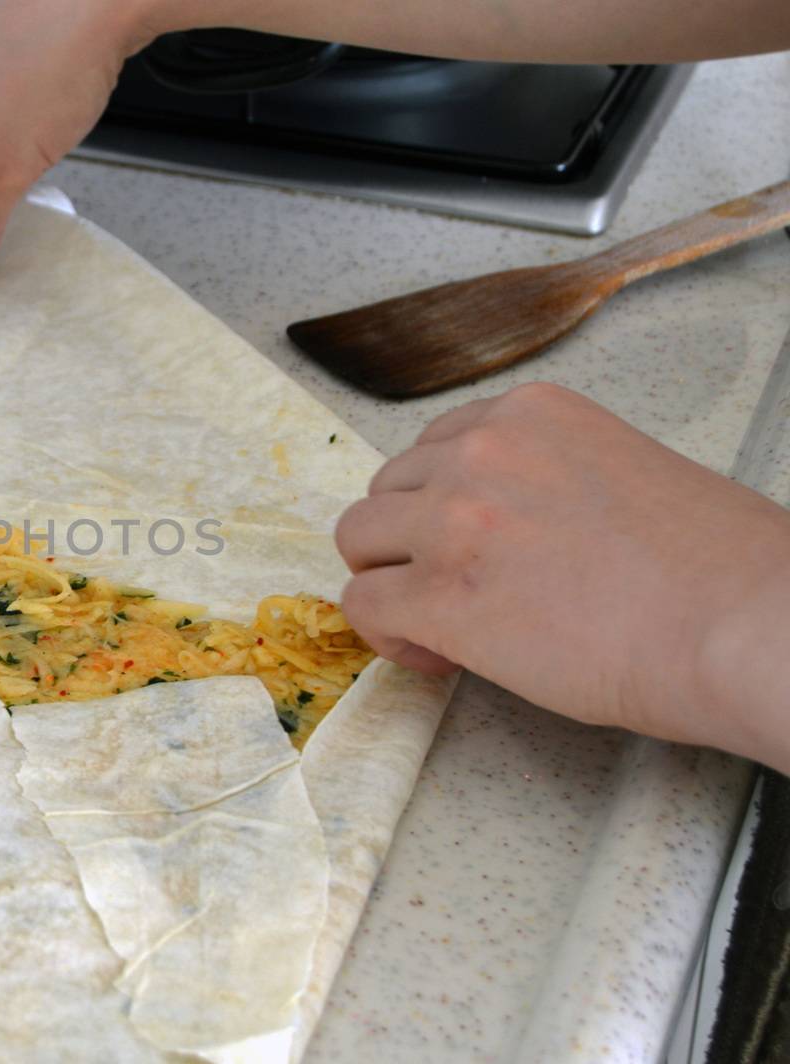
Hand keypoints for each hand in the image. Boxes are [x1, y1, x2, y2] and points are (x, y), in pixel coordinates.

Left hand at [335, 382, 789, 764]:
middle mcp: (480, 453)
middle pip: (388, 491)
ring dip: (390, 581)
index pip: (436, 447)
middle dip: (410, 543)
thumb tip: (506, 530)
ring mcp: (452, 521)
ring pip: (359, 541)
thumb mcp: (617, 471)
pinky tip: (439, 655)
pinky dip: (387, 634)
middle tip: (457, 591)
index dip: (443, 504)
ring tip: (443, 626)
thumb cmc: (709, 569)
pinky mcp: (439, 596)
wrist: (739, 625)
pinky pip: (363, 604)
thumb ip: (543, 480)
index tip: (473, 545)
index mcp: (530, 414)